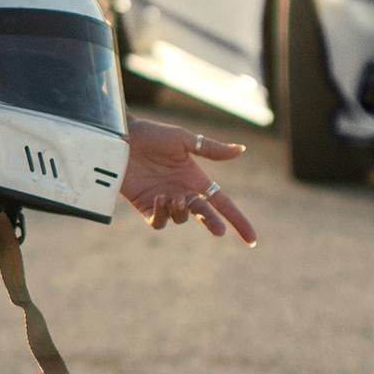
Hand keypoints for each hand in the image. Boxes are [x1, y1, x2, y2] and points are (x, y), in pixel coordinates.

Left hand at [120, 120, 258, 242]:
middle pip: (205, 215)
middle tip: (218, 229)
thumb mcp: (184, 140)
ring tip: (173, 196)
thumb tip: (241, 149)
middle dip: (213, 223)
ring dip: (180, 212)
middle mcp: (182, 191)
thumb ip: (211, 149)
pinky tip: (159, 199)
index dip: (238, 220)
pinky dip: (161, 215)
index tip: (252, 239)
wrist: (121, 138)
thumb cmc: (152, 134)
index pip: (222, 203)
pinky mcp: (144, 206)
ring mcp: (164, 200)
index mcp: (195, 178)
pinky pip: (158, 222)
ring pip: (180, 219)